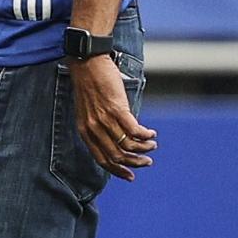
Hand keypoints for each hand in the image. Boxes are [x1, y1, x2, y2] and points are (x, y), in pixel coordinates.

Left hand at [70, 53, 157, 180]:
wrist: (87, 62)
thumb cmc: (89, 83)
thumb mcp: (87, 110)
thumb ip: (98, 125)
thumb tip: (117, 136)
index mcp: (85, 131)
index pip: (102, 159)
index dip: (117, 170)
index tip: (130, 175)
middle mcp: (94, 129)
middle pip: (116, 156)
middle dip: (134, 162)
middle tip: (147, 162)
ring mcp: (105, 119)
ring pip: (127, 145)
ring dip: (143, 149)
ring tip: (152, 146)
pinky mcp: (117, 108)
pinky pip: (134, 129)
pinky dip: (145, 135)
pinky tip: (151, 133)